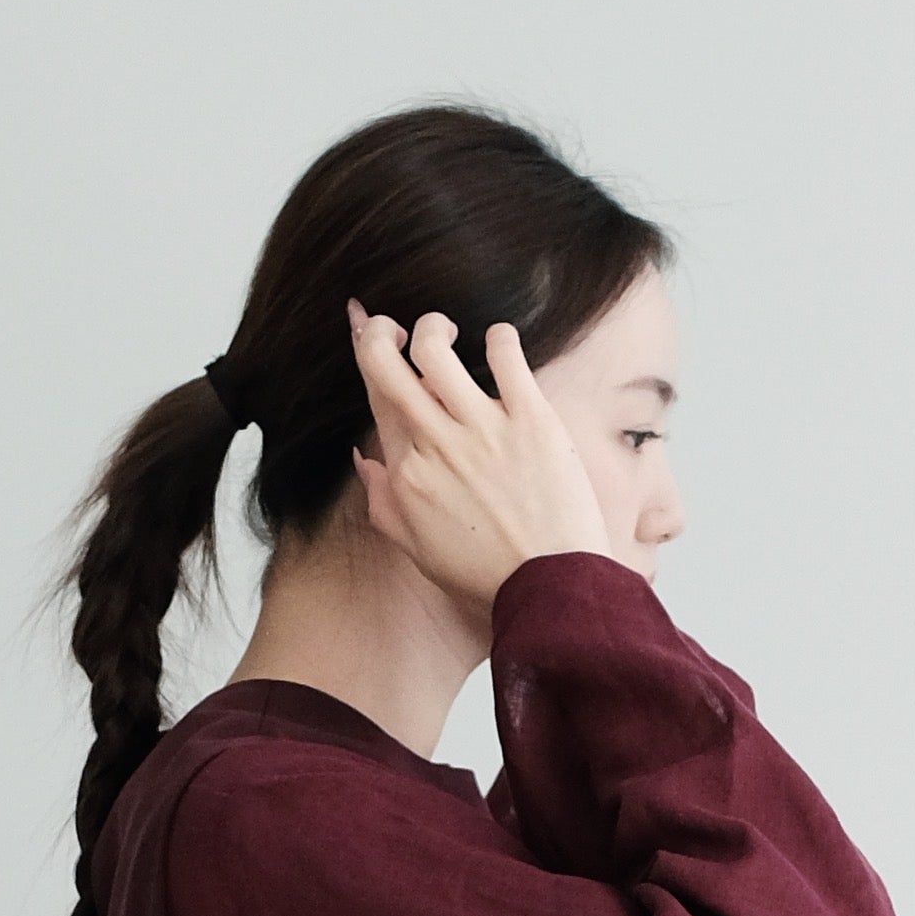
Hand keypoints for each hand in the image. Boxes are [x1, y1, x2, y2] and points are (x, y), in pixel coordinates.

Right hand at [347, 304, 611, 627]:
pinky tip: (500, 344)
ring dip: (433, 327)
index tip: (363, 329)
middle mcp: (436, 444)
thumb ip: (383, 503)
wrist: (552, 589)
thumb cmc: (488, 575)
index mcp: (407, 474)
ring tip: (450, 332)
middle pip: (384, 362)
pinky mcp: (530, 420)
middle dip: (378, 330)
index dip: (362, 355)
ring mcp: (482, 428)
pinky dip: (498, 338)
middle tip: (395, 326)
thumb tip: (364, 460)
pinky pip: (505, 355)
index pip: (374, 397)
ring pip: (434, 348)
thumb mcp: (418, 549)